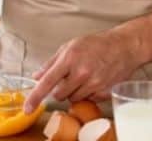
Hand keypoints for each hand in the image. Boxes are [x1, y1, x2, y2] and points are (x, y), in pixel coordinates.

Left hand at [23, 30, 144, 113]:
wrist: (124, 46)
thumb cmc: (96, 44)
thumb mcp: (70, 46)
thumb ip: (51, 63)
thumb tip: (36, 76)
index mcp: (69, 58)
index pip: (47, 82)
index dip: (35, 97)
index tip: (27, 108)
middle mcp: (81, 72)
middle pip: (59, 95)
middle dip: (59, 89)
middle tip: (69, 77)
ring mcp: (94, 83)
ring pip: (73, 99)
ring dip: (74, 91)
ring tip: (83, 76)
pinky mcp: (104, 91)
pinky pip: (88, 100)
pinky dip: (88, 93)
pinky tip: (94, 80)